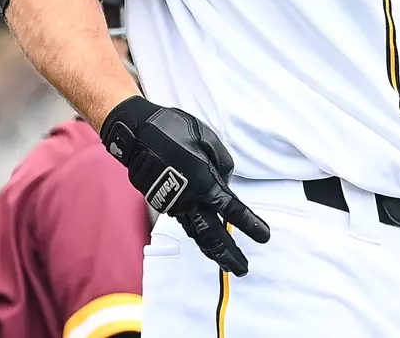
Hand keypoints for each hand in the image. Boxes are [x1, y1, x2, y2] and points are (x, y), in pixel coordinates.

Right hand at [100, 95, 270, 275]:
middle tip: (243, 269)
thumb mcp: (207, 138)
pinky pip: (186, 222)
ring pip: (197, 234)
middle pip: (213, 235)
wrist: (135, 135)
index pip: (233, 209)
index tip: (264, 237)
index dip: (250, 225)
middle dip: (229, 254)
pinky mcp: (163, 203)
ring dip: (212, 250)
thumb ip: (222, 162)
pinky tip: (205, 240)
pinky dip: (198, 234)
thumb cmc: (172, 130)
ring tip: (226, 263)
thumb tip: (226, 180)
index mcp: (205, 182)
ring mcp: (174, 204)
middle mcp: (190, 199)